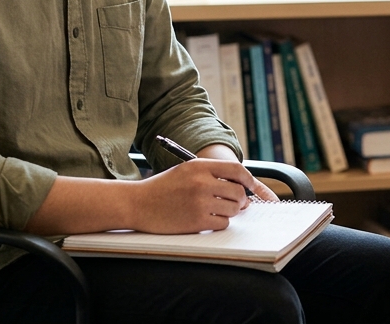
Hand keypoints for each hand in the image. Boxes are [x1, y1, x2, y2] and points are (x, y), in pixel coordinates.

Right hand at [128, 158, 267, 232]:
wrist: (137, 204)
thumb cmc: (162, 188)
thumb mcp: (186, 171)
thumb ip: (211, 175)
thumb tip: (240, 187)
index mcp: (199, 166)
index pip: (236, 169)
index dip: (248, 179)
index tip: (251, 186)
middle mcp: (202, 182)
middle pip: (238, 192)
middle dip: (239, 199)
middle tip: (234, 203)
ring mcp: (200, 202)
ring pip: (233, 209)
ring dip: (230, 212)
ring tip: (216, 210)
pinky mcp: (197, 221)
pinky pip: (223, 223)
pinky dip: (219, 223)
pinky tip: (208, 220)